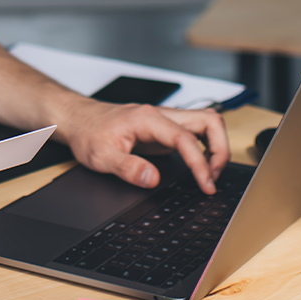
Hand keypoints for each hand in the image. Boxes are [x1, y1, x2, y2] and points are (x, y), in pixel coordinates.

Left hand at [63, 101, 229, 193]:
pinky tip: (200, 165)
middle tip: (213, 177)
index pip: (186, 139)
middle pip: (209, 120)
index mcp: (148, 119)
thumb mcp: (101, 157)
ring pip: (206, 122)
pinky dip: (206, 147)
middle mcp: (161, 115)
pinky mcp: (164, 128)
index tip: (205, 184)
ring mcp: (165, 120)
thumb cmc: (89, 133)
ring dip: (217, 146)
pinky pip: (195, 132)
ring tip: (210, 173)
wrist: (79, 120)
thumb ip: (128, 168)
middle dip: (221, 149)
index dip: (200, 164)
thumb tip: (153, 180)